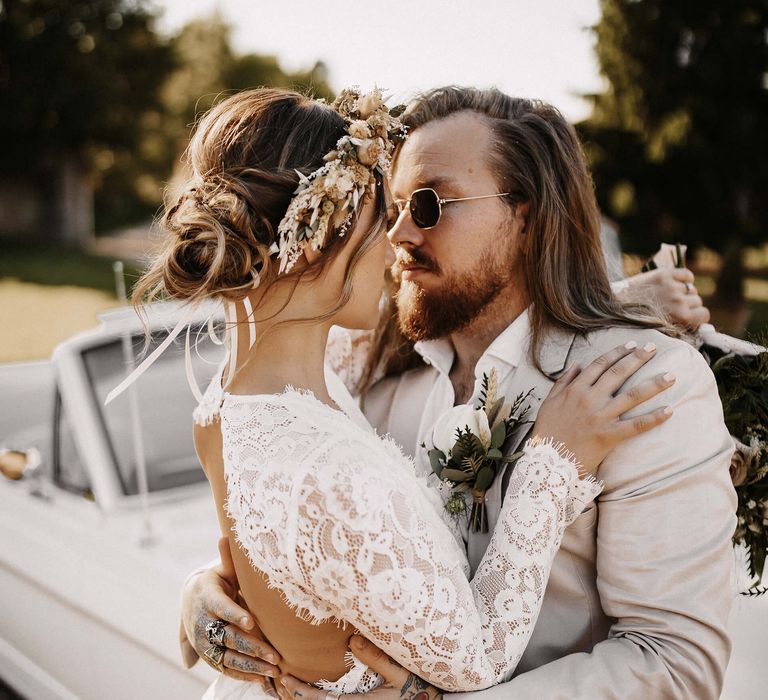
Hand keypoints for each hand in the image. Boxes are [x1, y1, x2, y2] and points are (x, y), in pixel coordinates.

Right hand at [181, 537, 280, 681]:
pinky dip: (244, 675)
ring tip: (275, 669)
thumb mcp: (222, 570)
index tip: (251, 621)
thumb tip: (225, 536)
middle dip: (252, 646)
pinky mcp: (210, 656)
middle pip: (228, 637)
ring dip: (252, 665)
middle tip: (275, 654)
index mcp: (208, 598)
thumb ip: (228, 557)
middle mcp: (203, 623)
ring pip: (228, 657)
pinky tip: (264, 678)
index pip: (222, 607)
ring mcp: (205, 642)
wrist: (193, 602)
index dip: (235, 614)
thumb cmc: (217, 582)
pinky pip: (227, 668)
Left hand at [279, 635, 440, 699]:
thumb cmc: (420, 691)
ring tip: (287, 681)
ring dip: (305, 698)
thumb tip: (352, 639)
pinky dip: (319, 698)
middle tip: (277, 677)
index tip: (283, 678)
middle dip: (295, 696)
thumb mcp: (401, 673)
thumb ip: (378, 658)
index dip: (300, 692)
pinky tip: (313, 687)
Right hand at [533, 341, 674, 473]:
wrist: (548, 461)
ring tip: (671, 376)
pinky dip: (654, 418)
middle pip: (618, 373)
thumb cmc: (548, 431)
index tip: (632, 345)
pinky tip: (669, 411)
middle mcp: (590, 399)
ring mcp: (601, 417)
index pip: (600, 365)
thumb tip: (578, 364)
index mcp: (575, 389)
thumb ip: (563, 382)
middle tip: (653, 349)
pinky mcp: (609, 436)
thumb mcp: (549, 402)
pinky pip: (636, 425)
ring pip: (633, 395)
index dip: (617, 353)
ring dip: (654, 384)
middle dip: (638, 358)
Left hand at [626, 268, 709, 328]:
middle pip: (697, 301)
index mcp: (681, 317)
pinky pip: (687, 275)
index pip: (705, 314)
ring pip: (691, 289)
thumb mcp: (662, 329)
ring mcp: (672, 286)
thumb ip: (681, 327)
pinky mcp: (665, 274)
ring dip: (683, 292)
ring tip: (669, 296)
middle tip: (673, 306)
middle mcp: (679, 301)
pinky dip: (684, 278)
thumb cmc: (638, 321)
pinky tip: (675, 282)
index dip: (697, 315)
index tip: (689, 315)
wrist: (615, 305)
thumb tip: (699, 327)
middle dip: (688, 304)